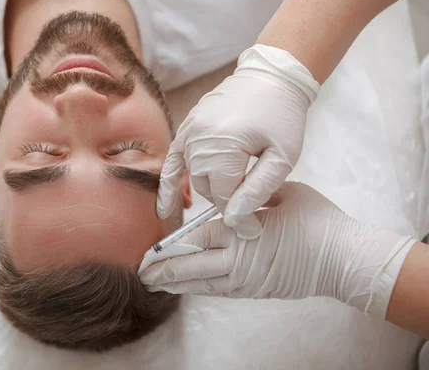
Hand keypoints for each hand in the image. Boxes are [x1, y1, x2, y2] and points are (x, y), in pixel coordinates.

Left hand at [141, 183, 415, 318]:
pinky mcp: (256, 290)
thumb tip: (237, 193)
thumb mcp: (285, 192)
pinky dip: (199, 290)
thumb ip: (255, 193)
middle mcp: (238, 258)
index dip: (172, 244)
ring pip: (202, 284)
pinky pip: (220, 292)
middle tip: (142, 273)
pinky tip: (187, 289)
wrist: (344, 258)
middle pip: (191, 266)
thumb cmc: (317, 220)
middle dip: (163, 270)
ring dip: (176, 284)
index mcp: (241, 230)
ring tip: (156, 284)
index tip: (152, 248)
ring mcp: (246, 278)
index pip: (197, 237)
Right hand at [157, 45, 319, 237]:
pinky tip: (164, 209)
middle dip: (227, 201)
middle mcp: (199, 138)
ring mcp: (189, 131)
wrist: (271, 77)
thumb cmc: (282, 116)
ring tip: (227, 199)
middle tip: (249, 205)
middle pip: (207, 188)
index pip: (224, 196)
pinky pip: (171, 163)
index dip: (238, 216)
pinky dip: (168, 185)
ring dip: (210, 190)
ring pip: (193, 178)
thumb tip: (235, 220)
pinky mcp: (186, 128)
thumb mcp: (282, 157)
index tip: (253, 229)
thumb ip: (258, 190)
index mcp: (225, 145)